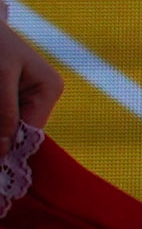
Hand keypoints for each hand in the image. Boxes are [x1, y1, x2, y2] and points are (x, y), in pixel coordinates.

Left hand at [2, 15, 58, 142]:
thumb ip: (5, 113)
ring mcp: (27, 98)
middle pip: (20, 130)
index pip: (32, 130)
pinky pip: (5, 118)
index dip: (10, 145)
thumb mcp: (0, 77)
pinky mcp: (12, 99)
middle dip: (1, 132)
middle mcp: (43, 97)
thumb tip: (5, 151)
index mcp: (49, 89)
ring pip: (9, 126)